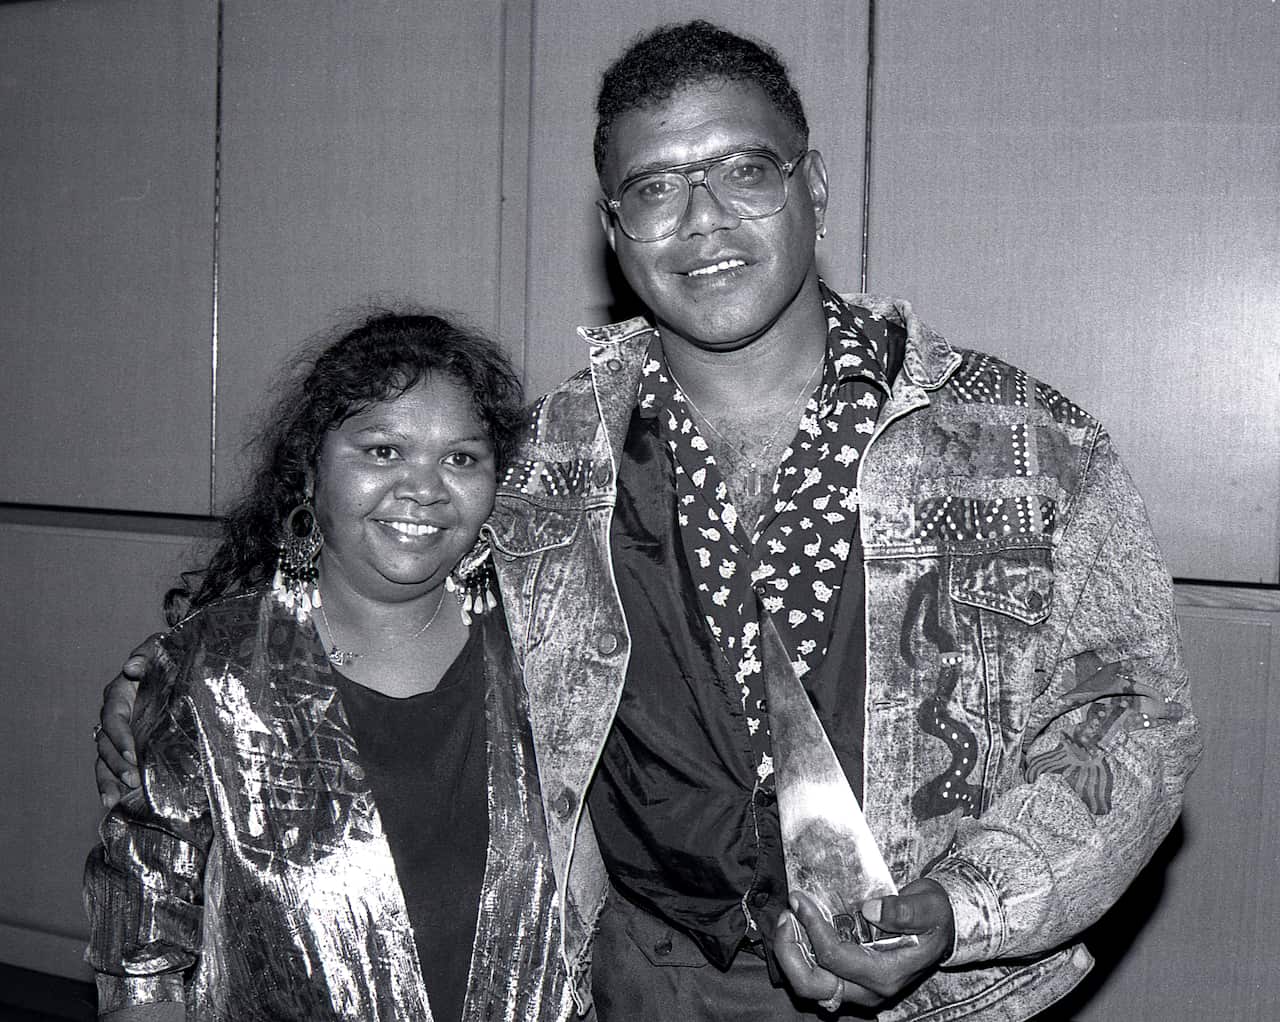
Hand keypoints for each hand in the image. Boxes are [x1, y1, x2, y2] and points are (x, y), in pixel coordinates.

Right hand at [94, 636, 158, 806]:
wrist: (180, 666)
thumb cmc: (169, 656)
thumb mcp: (161, 649)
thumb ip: (147, 655)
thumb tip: (132, 668)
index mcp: (120, 694)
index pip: (113, 719)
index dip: (119, 737)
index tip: (131, 754)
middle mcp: (115, 716)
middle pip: (106, 744)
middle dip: (116, 764)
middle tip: (132, 780)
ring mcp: (120, 733)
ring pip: (104, 759)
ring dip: (109, 779)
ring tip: (114, 799)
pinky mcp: (128, 746)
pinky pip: (112, 767)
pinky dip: (111, 784)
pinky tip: (114, 801)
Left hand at [770, 879, 954, 1011]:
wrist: (940, 929)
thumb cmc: (934, 916)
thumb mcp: (930, 907)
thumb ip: (905, 910)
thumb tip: (871, 910)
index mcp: (887, 974)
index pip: (836, 957)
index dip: (813, 927)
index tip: (800, 899)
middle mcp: (868, 989)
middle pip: (813, 984)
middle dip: (790, 951)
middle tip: (787, 915)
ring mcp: (857, 989)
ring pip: (809, 985)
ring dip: (790, 954)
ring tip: (788, 919)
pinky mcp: (849, 981)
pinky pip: (814, 976)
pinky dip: (799, 955)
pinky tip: (798, 928)